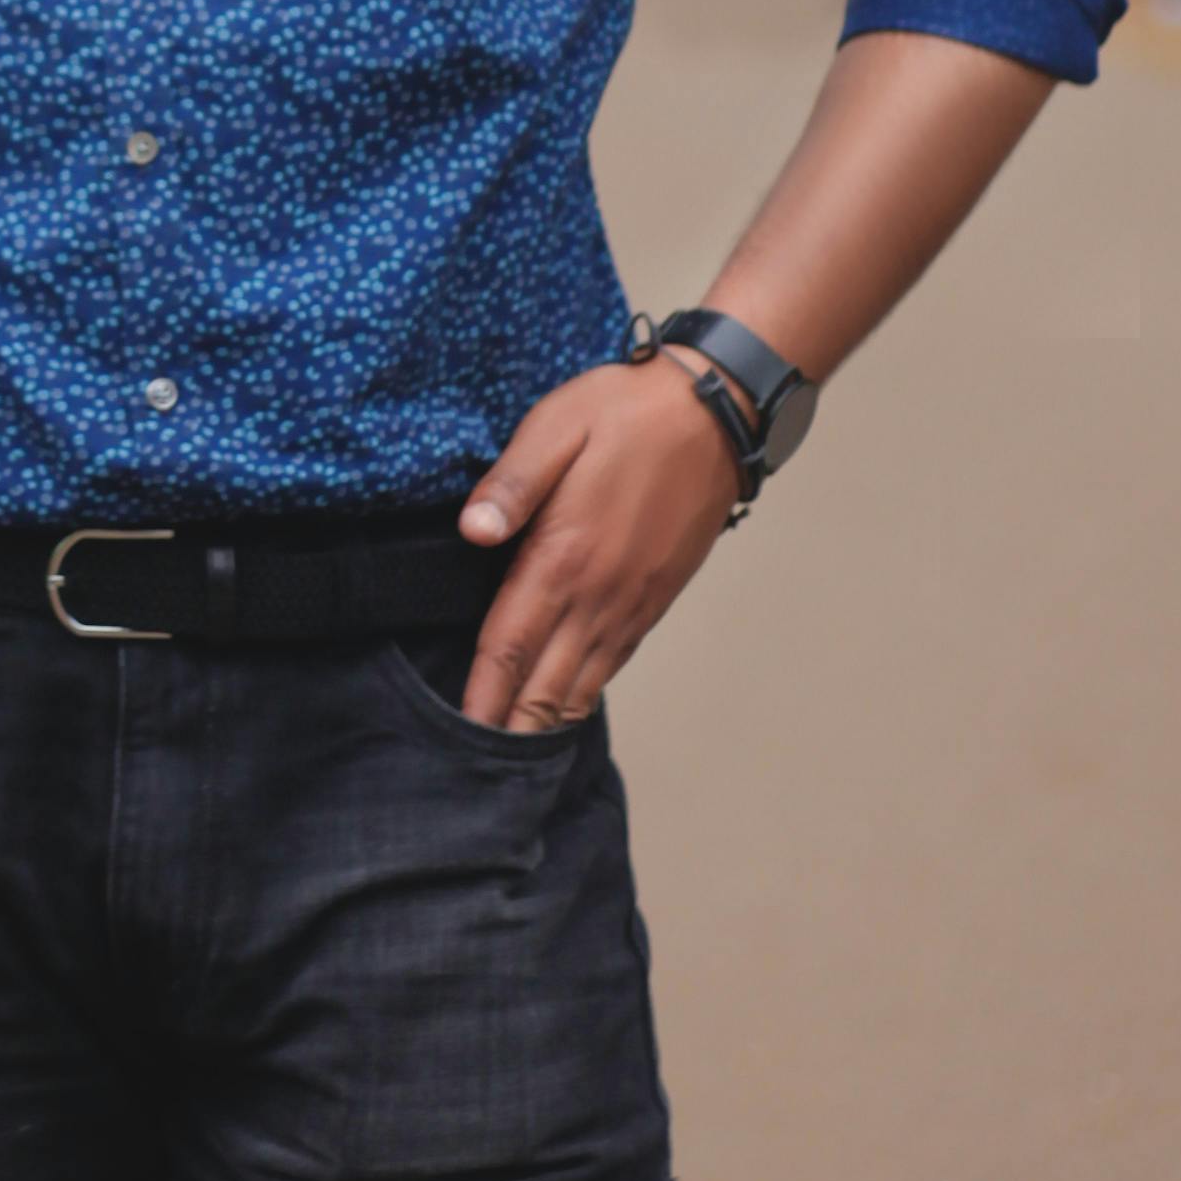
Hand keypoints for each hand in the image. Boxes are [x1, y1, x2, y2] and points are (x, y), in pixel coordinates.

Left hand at [454, 360, 741, 730]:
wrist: (718, 414)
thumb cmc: (627, 412)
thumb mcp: (556, 426)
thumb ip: (511, 484)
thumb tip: (470, 532)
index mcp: (563, 557)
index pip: (509, 644)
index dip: (483, 695)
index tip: (462, 735)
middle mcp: (599, 594)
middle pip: (545, 683)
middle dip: (512, 727)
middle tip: (477, 768)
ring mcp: (632, 601)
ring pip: (583, 682)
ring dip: (548, 719)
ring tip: (517, 752)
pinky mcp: (656, 596)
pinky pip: (615, 661)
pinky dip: (586, 691)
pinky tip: (568, 702)